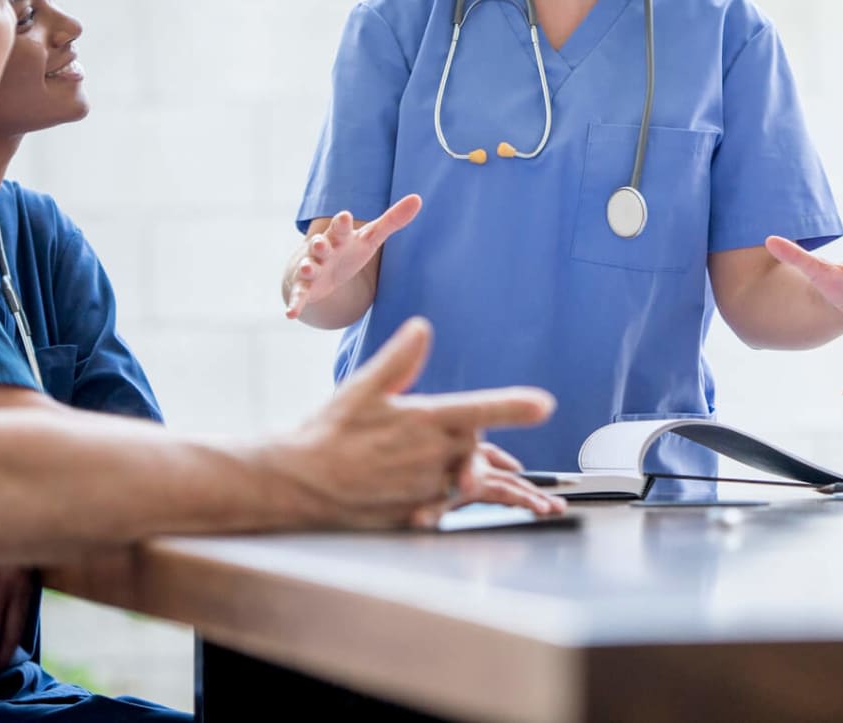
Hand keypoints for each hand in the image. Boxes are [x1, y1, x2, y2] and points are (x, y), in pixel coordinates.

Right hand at [285, 196, 421, 318]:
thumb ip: (393, 220)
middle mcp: (323, 250)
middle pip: (320, 245)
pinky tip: (290, 314)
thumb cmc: (349, 249)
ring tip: (306, 270)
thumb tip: (418, 199)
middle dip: (320, 244)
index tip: (345, 216)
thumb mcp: (372, 237)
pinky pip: (299, 295)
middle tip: (321, 243)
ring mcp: (312, 268)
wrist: (320, 267)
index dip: (343, 222)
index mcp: (340, 236)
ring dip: (306, 268)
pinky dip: (295, 303)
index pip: (341, 226)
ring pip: (307, 267)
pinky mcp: (305, 288)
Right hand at [295, 317, 556, 527]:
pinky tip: (422, 489)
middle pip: (474, 442)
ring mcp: (427, 489)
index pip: (478, 409)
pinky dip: (445, 495)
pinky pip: (449, 503)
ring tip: (432, 464)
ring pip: (465, 475)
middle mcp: (431, 457)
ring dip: (461, 468)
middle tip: (434, 430)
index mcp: (423, 421)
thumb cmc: (329, 433)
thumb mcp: (362, 388)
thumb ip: (398, 360)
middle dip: (467, 436)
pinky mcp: (419, 514)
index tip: (545, 405)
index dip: (514, 406)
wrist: (298, 484)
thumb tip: (422, 328)